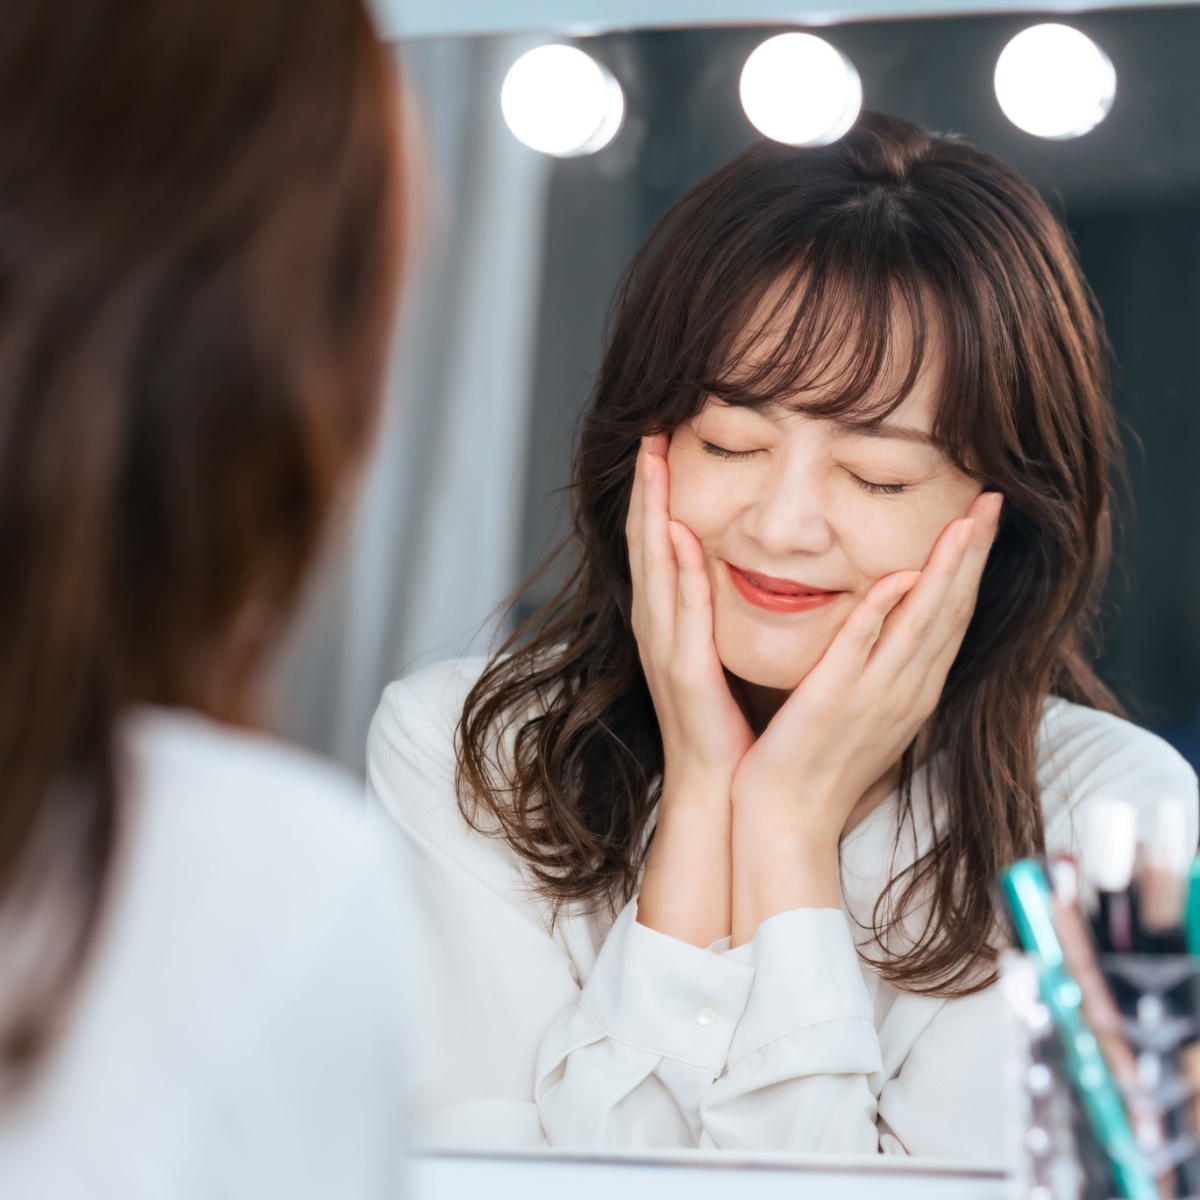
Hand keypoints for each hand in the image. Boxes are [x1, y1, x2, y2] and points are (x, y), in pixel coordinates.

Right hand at [626, 434, 753, 798]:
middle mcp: (658, 625)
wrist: (718, 785)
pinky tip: (678, 534)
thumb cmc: (725, 722)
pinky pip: (681, 611)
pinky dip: (677, 571)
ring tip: (653, 459)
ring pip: (653, 564)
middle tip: (647, 430)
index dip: (655, 491)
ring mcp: (665, 646)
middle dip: (646, 484)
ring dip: (651, 509)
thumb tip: (724, 564)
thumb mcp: (718, 654)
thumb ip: (716, 611)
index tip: (660, 441)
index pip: (658, 542)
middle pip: (645, 540)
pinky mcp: (682, 671)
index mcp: (669, 620)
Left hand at [731, 490, 1003, 847]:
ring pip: (920, 625)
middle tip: (993, 500)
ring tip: (966, 522)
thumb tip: (889, 618)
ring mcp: (872, 698)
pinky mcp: (831, 703)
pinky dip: (880, 615)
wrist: (787, 821)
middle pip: (951, 612)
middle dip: (974, 554)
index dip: (972, 566)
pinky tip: (896, 580)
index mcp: (912, 690)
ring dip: (945, 573)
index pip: (952, 617)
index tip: (984, 518)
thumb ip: (877, 664)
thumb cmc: (818, 763)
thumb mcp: (861, 708)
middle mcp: (904, 691)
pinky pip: (860, 652)